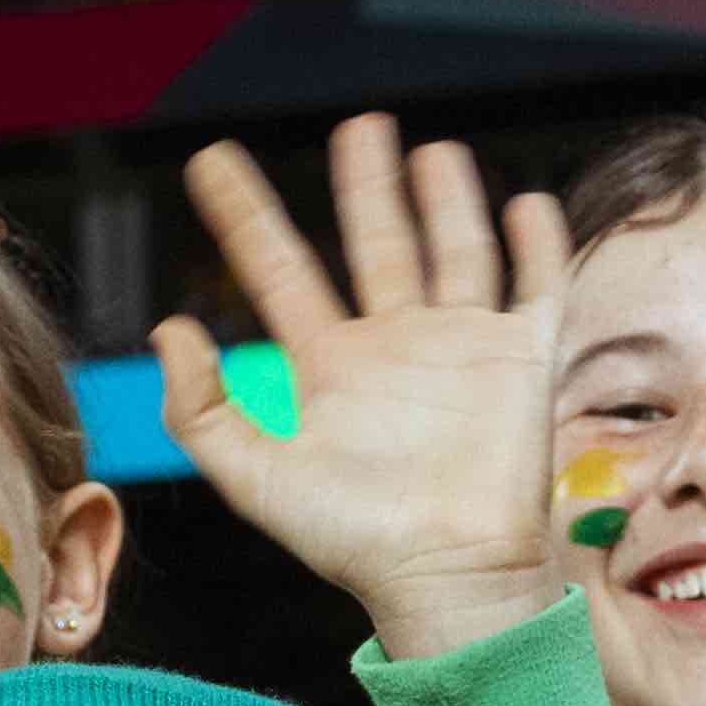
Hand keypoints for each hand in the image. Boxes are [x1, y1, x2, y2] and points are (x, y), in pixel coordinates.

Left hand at [156, 115, 576, 666]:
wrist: (448, 579)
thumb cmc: (353, 543)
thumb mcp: (256, 479)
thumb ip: (202, 411)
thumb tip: (169, 329)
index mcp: (330, 367)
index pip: (279, 269)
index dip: (245, 214)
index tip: (212, 162)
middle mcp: (396, 347)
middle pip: (376, 242)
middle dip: (366, 184)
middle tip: (359, 126)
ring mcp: (463, 349)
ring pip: (456, 252)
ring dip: (447, 200)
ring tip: (433, 152)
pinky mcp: (523, 362)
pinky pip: (535, 288)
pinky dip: (537, 244)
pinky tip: (527, 202)